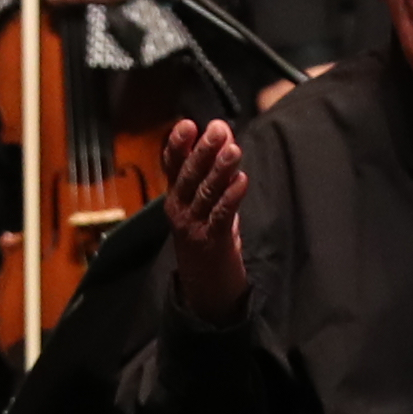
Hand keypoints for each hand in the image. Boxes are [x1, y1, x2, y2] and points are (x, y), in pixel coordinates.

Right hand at [155, 114, 246, 319]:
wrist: (205, 289)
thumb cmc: (207, 238)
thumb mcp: (205, 204)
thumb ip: (215, 171)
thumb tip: (225, 134)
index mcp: (176, 197)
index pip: (172, 166)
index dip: (178, 145)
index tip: (188, 124)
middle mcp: (179, 210)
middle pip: (188, 176)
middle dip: (202, 151)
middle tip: (218, 129)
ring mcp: (193, 227)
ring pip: (205, 194)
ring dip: (220, 171)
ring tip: (233, 150)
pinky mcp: (212, 242)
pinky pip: (221, 217)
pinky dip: (231, 198)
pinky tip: (241, 182)